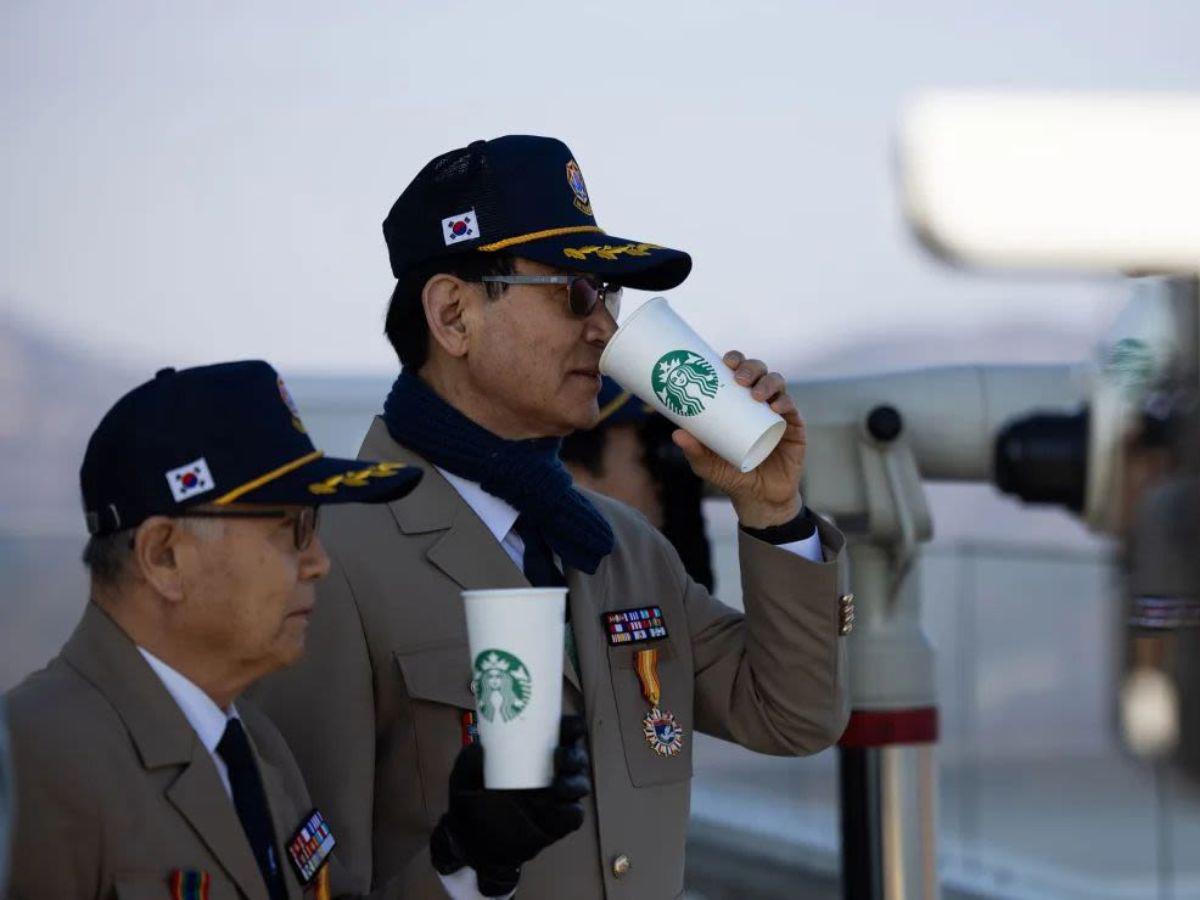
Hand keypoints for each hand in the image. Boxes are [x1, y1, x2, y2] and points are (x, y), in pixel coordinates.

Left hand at [431, 716, 590, 894]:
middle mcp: (551, 771)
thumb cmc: (471, 800)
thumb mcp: (464, 778)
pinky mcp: (558, 823)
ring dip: (575, 782)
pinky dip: (572, 810)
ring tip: (557, 787)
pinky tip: (559, 808)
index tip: (569, 726)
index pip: (562, 734)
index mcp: (535, 752)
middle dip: (575, 754)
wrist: (473, 842)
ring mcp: (557, 798)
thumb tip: (479, 749)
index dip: (572, 727)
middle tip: (560, 756)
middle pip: (578, 756)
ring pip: (581, 784)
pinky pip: (574, 815)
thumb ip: (468, 762)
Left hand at [672, 350, 804, 527]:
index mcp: (738, 402)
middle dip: (751, 368)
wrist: (759, 499)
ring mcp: (778, 413)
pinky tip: (777, 407)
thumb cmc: (731, 475)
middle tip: (740, 379)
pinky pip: (792, 409)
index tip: (726, 362)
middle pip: (759, 372)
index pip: (738, 372)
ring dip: (767, 383)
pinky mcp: (794, 428)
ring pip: (777, 384)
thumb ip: (694, 451)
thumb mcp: (708, 464)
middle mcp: (760, 402)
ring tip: (756, 395)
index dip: (735, 360)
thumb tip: (676, 433)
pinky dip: (786, 403)